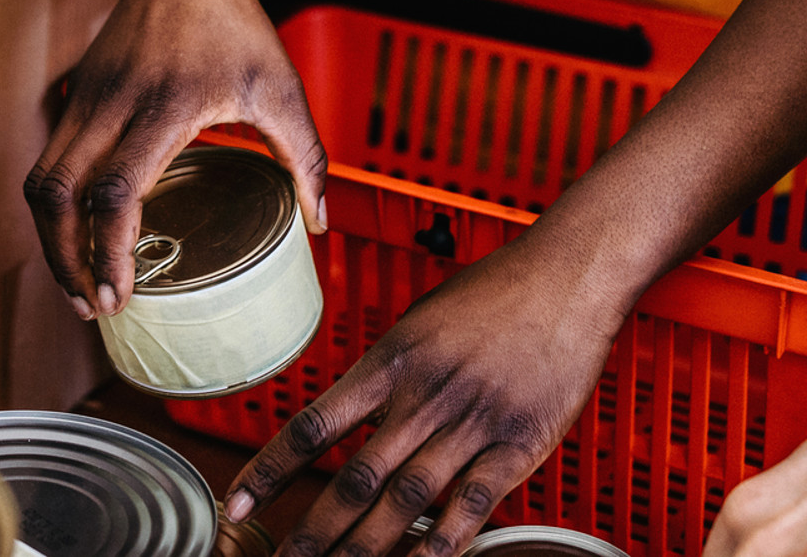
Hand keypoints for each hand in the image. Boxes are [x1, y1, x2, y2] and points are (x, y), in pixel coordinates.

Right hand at [24, 0, 326, 319]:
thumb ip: (305, 156)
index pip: (115, 191)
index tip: (119, 296)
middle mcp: (112, 103)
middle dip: (66, 261)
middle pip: (59, 195)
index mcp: (165, 105)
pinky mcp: (75, 93)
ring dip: (51, 237)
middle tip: (92, 306)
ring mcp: (86, 96)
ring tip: (78, 281)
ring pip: (42, 180)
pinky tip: (77, 233)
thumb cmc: (234, 19)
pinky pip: (49, 158)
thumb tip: (320, 224)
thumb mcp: (282, 85)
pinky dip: (54, 205)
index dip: (108, 252)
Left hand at [221, 229, 618, 554]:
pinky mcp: (517, 445)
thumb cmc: (495, 292)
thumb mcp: (421, 321)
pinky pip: (472, 505)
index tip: (239, 501)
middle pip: (356, 478)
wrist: (567, 277)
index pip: (315, 424)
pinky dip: (442, 544)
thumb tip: (352, 413)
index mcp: (392, 360)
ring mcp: (471, 423)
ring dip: (366, 547)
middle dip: (314, 530)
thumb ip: (388, 373)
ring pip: (406, 500)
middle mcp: (424, 396)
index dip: (271, 469)